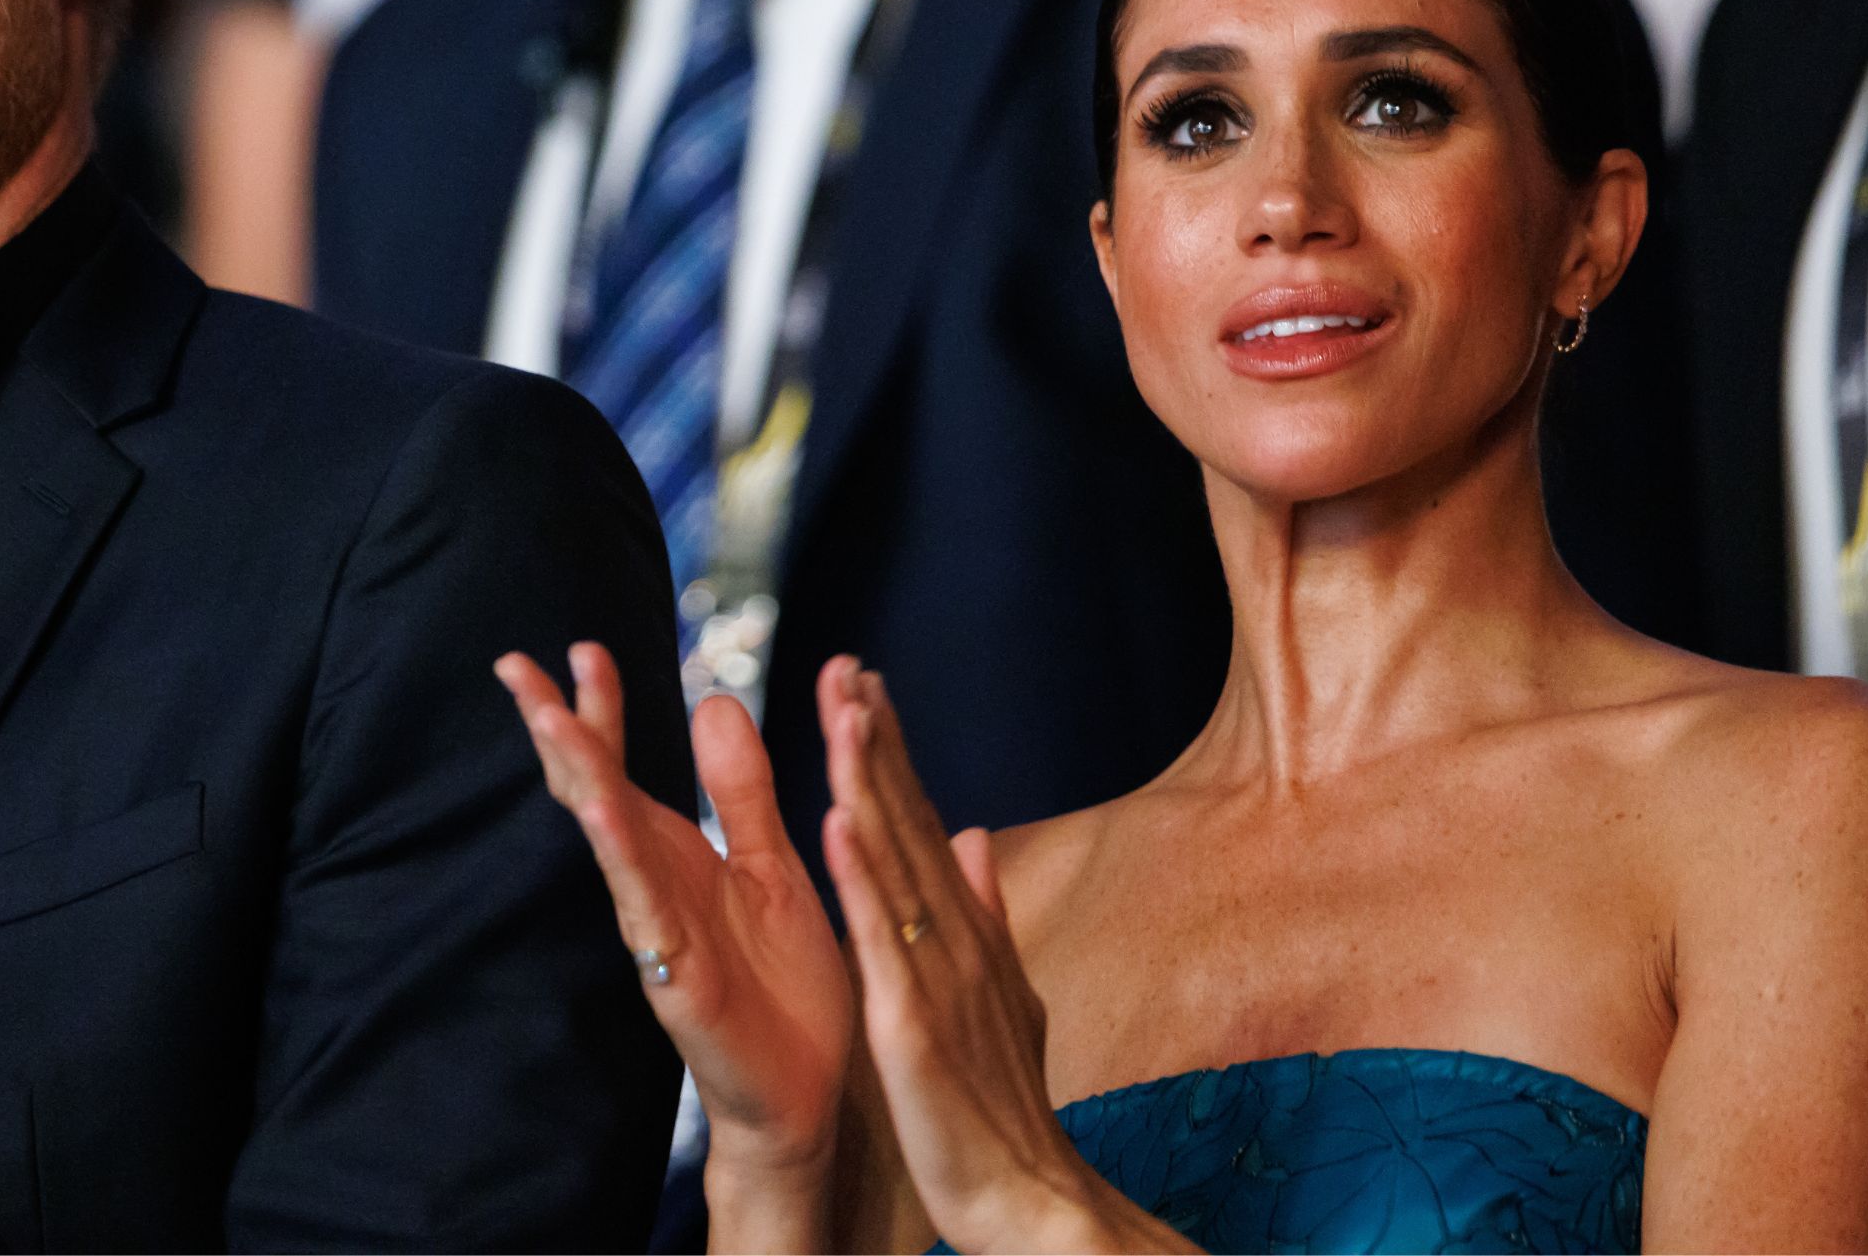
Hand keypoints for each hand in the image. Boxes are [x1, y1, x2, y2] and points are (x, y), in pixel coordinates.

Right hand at [496, 647, 851, 1228]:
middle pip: (593, 791)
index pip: (625, 766)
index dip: (602, 709)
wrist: (810, 1094)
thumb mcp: (771, 864)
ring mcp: (658, 928)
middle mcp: (655, 884)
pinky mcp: (678, 975)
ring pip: (608, 841)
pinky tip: (603, 814)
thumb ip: (743, 789)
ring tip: (550, 720)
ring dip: (580, 779)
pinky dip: (622, 858)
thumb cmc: (786, 988)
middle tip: (516, 665)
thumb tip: (714, 701)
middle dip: (558, 729)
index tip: (582, 648)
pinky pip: (644, 907)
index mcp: (679, 854)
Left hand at [821, 664, 1161, 1254]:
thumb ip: (985, 913)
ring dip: (871, 786)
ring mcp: (935, 979)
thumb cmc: (1003, 1105)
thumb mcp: (1000, 993)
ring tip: (844, 714)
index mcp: (964, 934)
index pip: (922, 825)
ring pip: (895, 865)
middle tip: (847, 666)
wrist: (1030, 1199)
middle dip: (878, 744)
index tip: (865, 685)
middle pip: (909, 825)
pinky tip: (838, 825)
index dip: (893, 754)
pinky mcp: (912, 1026)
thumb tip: (972, 834)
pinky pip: (880, 944)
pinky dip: (861, 882)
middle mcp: (954, 941)